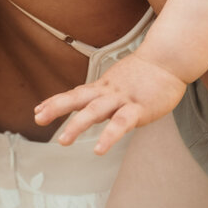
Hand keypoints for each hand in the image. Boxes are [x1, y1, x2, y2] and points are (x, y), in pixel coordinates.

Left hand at [33, 51, 186, 153]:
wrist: (169, 58)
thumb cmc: (148, 72)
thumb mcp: (121, 82)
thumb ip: (107, 97)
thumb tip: (92, 111)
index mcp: (104, 87)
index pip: (76, 94)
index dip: (56, 102)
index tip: (38, 110)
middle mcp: (108, 91)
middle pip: (78, 97)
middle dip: (56, 107)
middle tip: (38, 118)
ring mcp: (122, 99)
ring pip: (95, 111)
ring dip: (77, 125)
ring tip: (63, 141)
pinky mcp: (139, 108)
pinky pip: (121, 123)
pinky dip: (109, 136)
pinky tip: (99, 149)